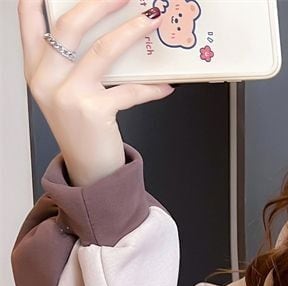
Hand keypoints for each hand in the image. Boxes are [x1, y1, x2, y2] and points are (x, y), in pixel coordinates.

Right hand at [18, 0, 173, 185]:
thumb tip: (108, 34)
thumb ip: (73, 66)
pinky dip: (151, 87)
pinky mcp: (94, 112)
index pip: (28, 24)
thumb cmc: (83, 131)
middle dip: (99, 3)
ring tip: (151, 20)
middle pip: (70, 27)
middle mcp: (46, 80)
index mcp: (36, 70)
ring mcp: (68, 96)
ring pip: (102, 51)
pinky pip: (129, 90)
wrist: (89, 172)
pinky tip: (165, 86)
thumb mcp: (66, 94)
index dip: (35, 0)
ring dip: (131, 31)